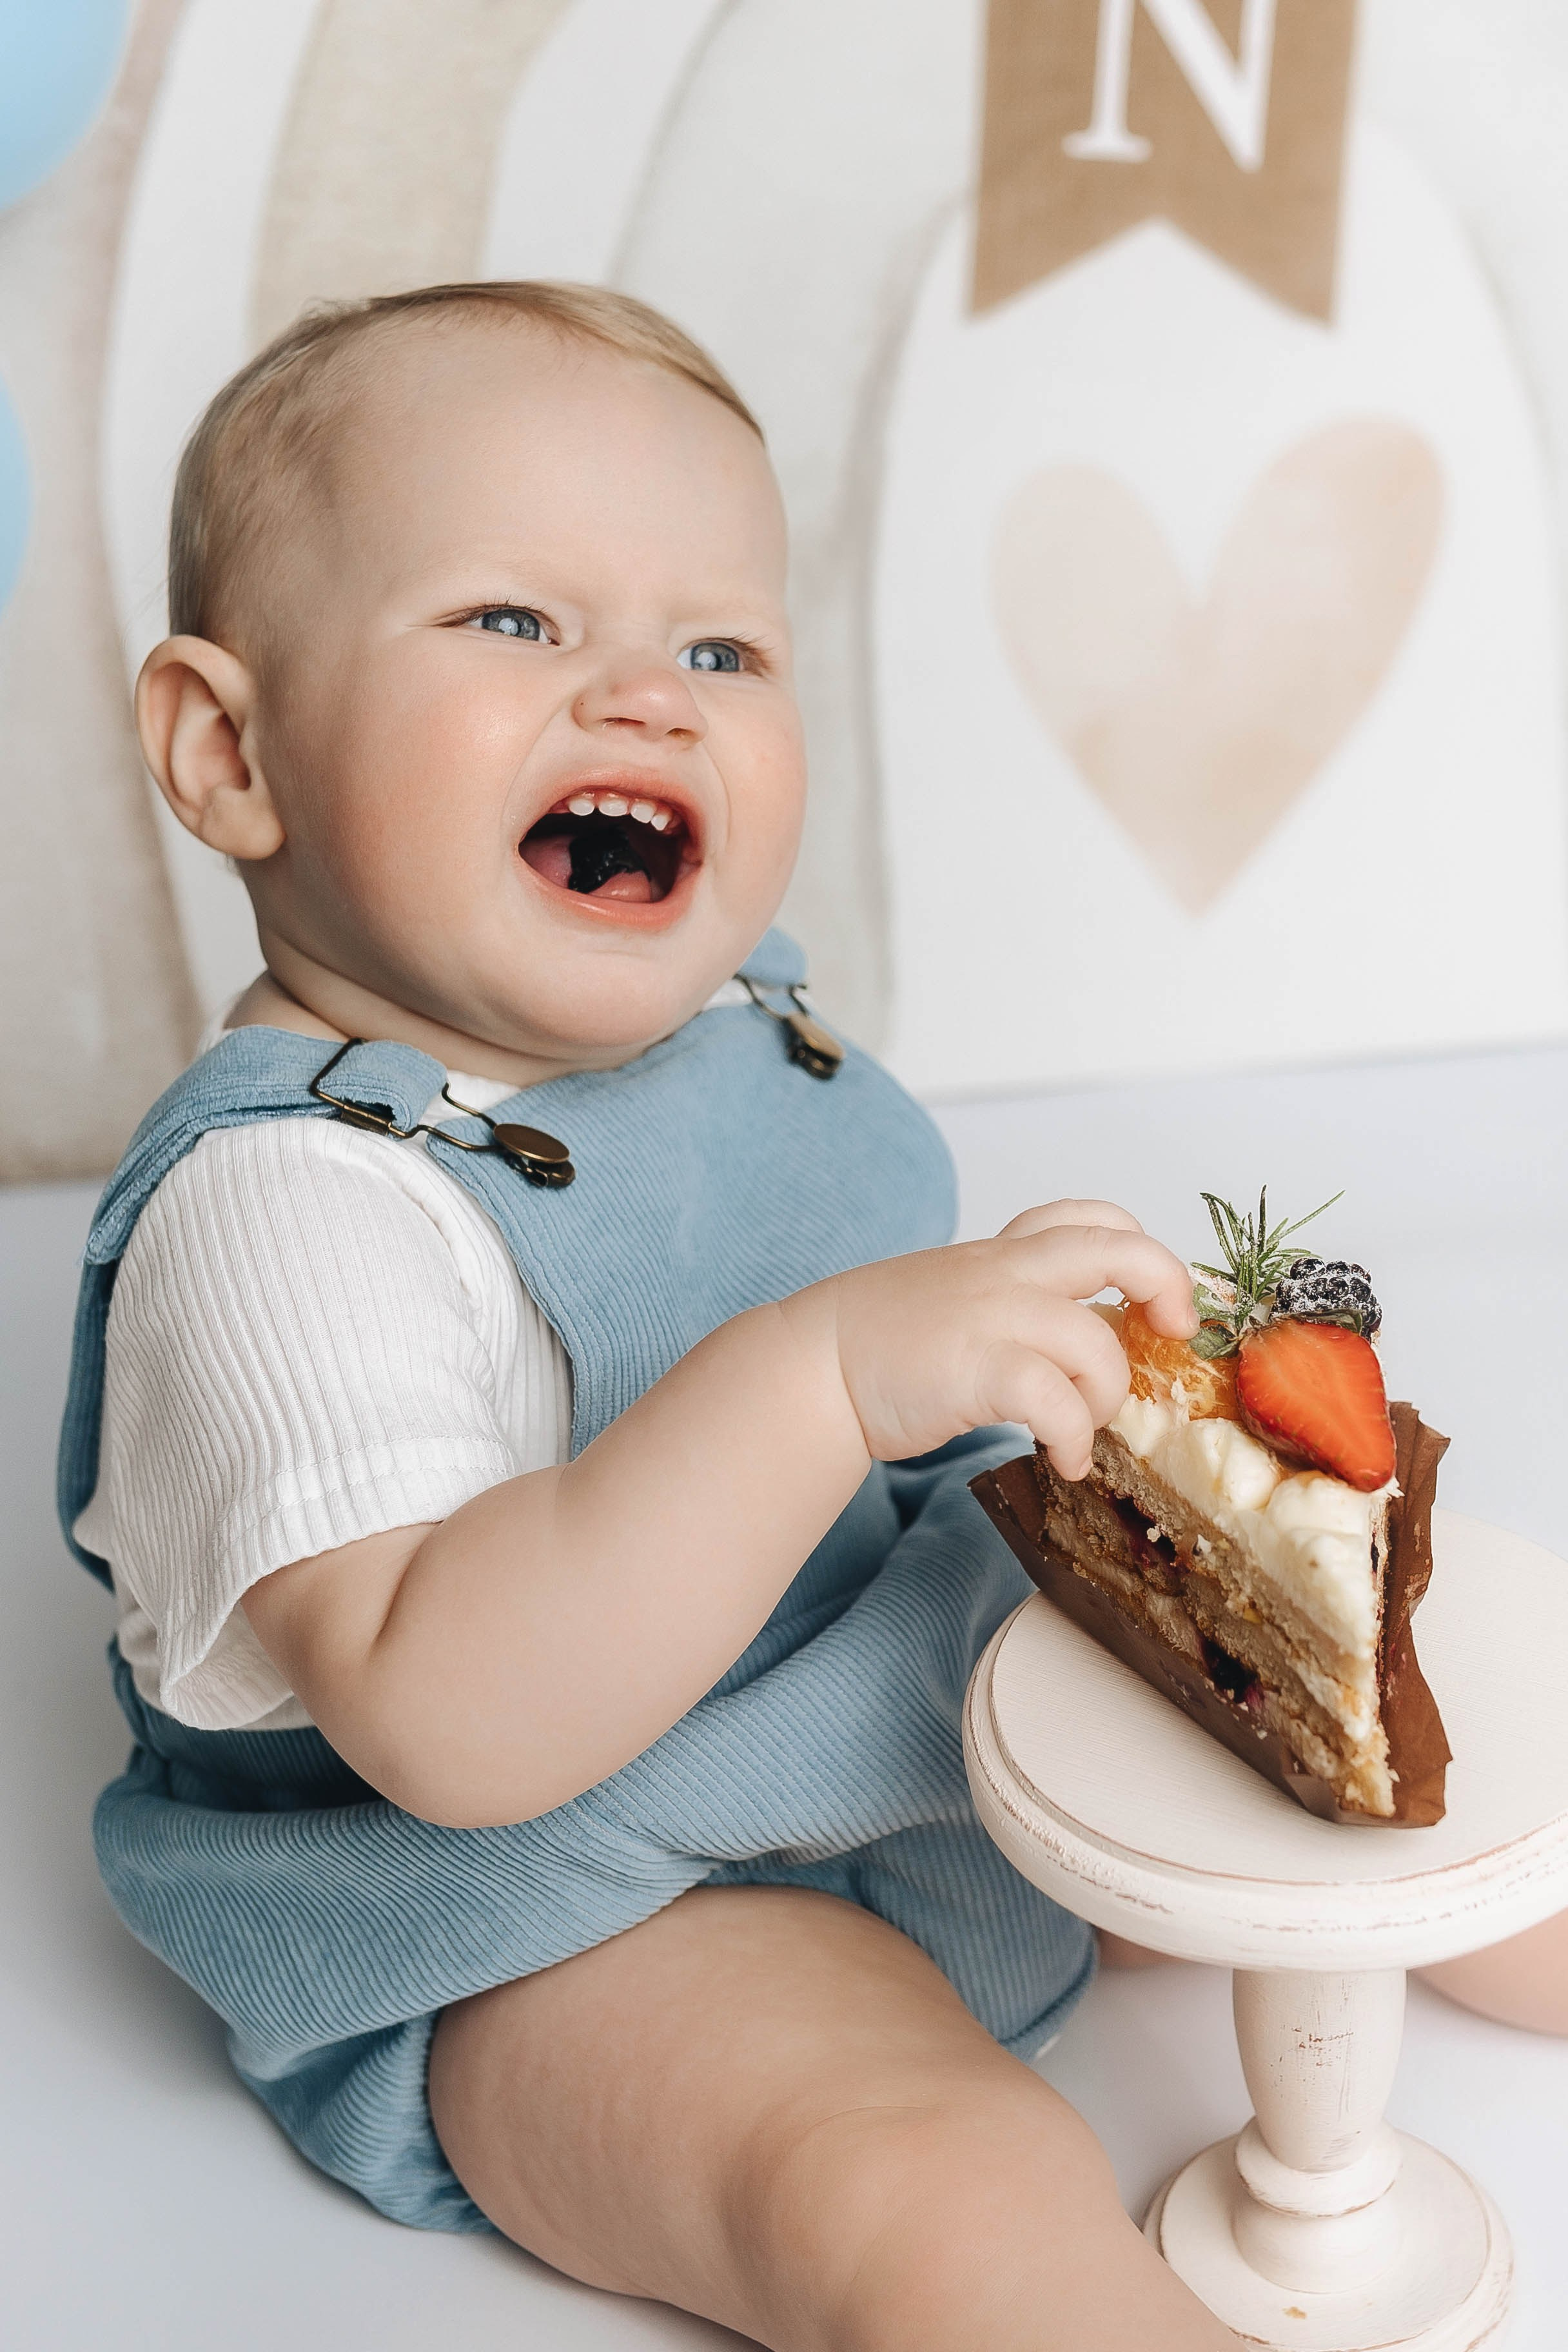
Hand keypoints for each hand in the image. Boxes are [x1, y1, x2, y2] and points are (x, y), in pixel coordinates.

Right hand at [810, 1199, 1195, 1478]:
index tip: (1155, 1300)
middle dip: (1168, 1287)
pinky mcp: (976, 1370)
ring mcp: (992, 1317)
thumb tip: (1084, 1345)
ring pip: (1097, 1343)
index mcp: (1002, 1254)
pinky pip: (1057, 1403)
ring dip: (1108, 1398)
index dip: (1144, 1253)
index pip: (1092, 1217)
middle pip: (1121, 1249)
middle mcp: (1005, 1273)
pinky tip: (1065, 1461)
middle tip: (1172, 1336)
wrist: (813, 1365)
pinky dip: (1075, 1438)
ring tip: (1083, 1430)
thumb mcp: (956, 1294)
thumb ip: (1013, 1299)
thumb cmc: (883, 1341)